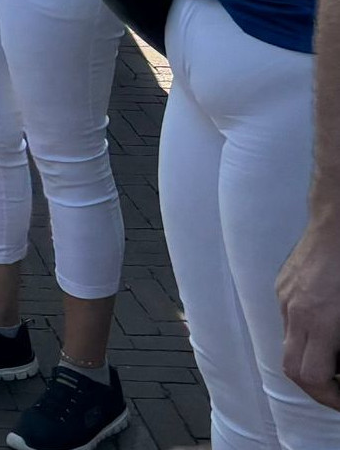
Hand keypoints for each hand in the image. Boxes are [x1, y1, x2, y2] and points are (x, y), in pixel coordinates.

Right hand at [279, 219, 339, 409]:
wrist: (336, 218)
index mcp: (318, 319)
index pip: (310, 376)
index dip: (328, 398)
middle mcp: (295, 311)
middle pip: (292, 368)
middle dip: (315, 388)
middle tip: (338, 392)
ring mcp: (285, 296)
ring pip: (288, 344)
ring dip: (309, 361)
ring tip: (336, 363)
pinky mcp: (283, 283)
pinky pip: (288, 320)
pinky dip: (305, 336)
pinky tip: (326, 330)